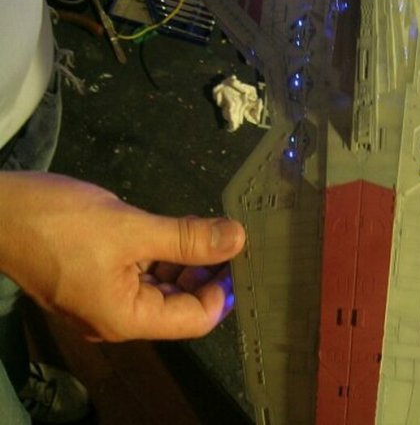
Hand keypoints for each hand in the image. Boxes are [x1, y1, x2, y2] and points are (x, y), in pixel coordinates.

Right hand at [0, 171, 244, 341]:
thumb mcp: (131, 228)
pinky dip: (162, 254)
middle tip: (228, 239)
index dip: (223, 292)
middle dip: (206, 273)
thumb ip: (187, 238)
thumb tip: (237, 239)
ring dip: (186, 261)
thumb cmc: (58, 223)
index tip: (240, 259)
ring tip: (206, 229)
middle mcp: (116, 317)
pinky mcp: (96, 279)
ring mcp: (104, 299)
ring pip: (161, 287)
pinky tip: (177, 230)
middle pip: (179, 304)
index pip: (195, 319)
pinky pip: (140, 274)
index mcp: (126, 317)